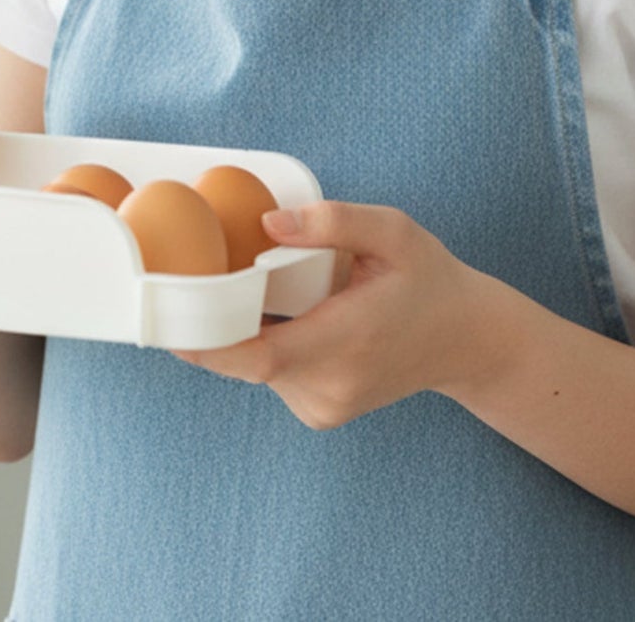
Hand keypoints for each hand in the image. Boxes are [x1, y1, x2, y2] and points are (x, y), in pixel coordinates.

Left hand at [170, 201, 498, 428]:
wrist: (468, 340)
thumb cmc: (428, 278)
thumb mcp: (393, 231)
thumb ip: (332, 221)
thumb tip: (267, 223)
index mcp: (348, 340)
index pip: (260, 356)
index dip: (207, 343)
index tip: (167, 321)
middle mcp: (332, 385)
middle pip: (246, 359)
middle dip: (213, 322)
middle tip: (188, 278)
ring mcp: (326, 405)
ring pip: (255, 366)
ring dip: (244, 330)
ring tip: (264, 288)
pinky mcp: (321, 412)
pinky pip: (272, 373)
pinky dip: (265, 343)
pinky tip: (288, 315)